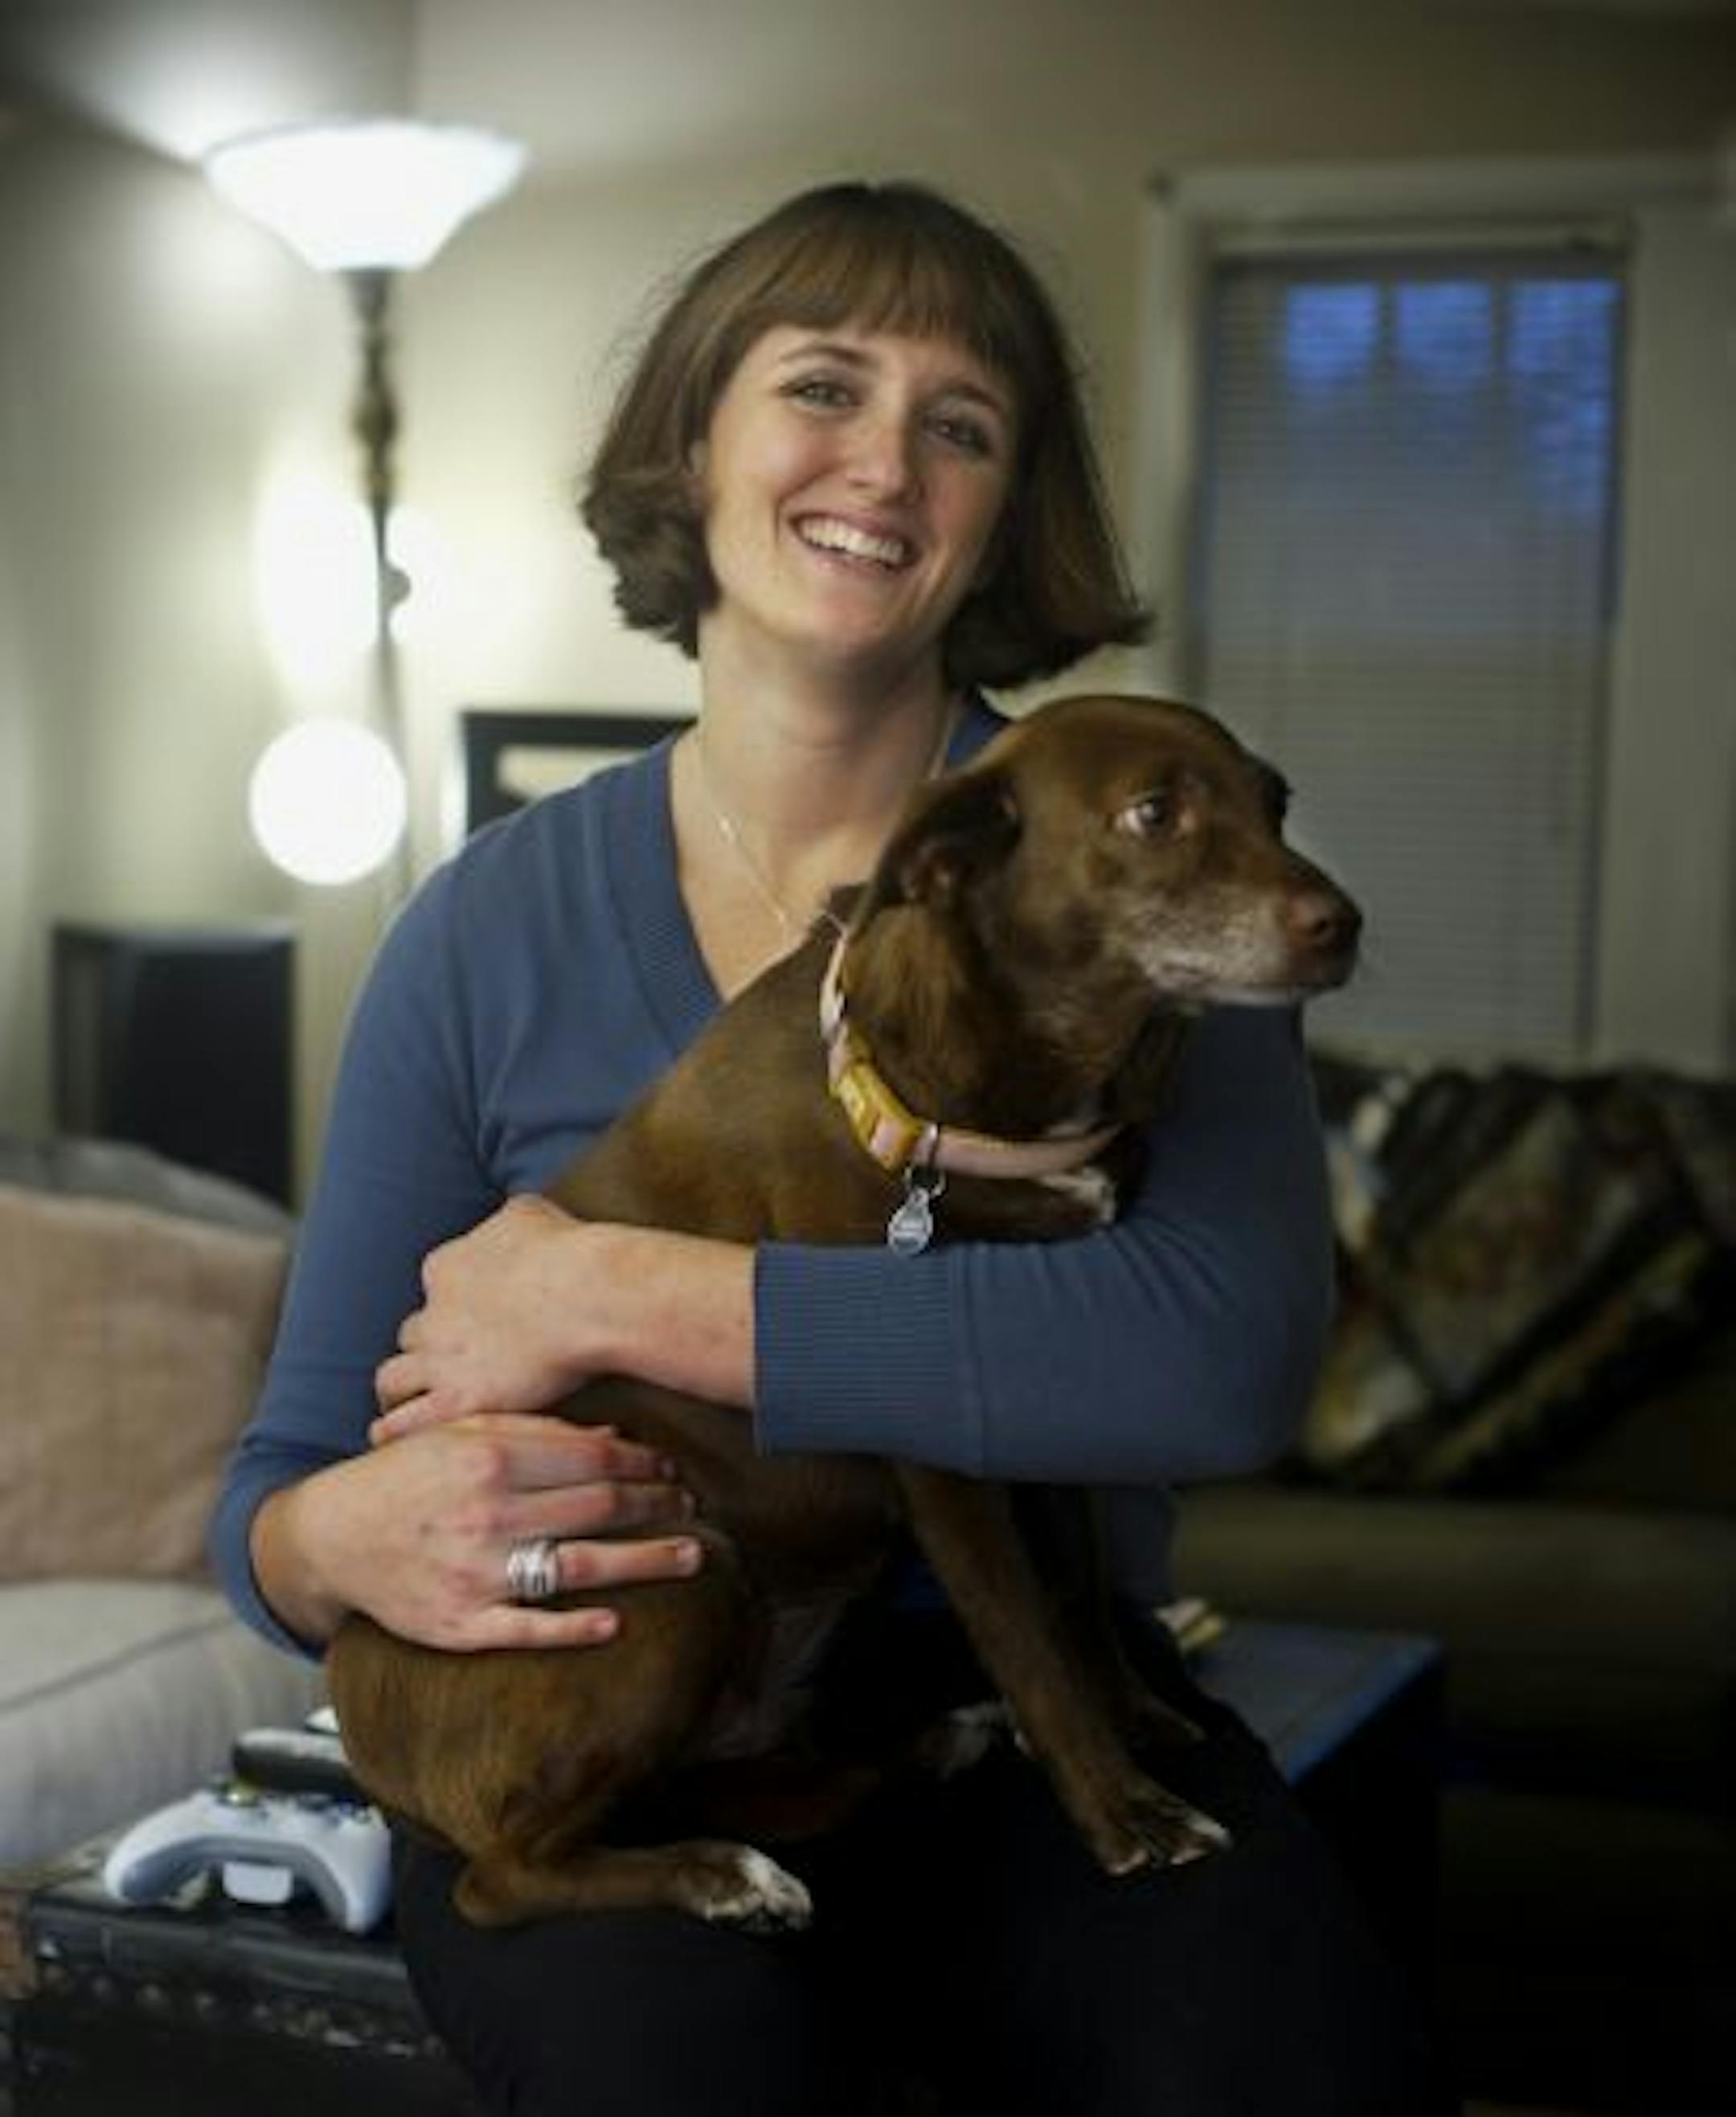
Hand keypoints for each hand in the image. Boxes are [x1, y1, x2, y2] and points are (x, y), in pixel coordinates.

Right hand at [262, 1413, 701, 1652]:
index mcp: (491, 1457)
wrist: (330, 1536)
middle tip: (694, 1508)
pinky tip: (614, 1623)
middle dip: (657, 1507)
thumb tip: (612, 1437)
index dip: (643, 1464)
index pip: (592, 1459)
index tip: (672, 1469)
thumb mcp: (461, 1433)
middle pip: (598, 1509)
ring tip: (691, 1558)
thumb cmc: (405, 1476)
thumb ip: (534, 1430)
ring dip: (645, 1562)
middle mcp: (488, 1514)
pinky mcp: (460, 1624)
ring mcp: (476, 1572)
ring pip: (580, 1567)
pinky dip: (573, 1628)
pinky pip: (527, 1628)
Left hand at [374, 1195, 601, 1431]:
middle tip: (451, 1366)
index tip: (473, 1319)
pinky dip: (397, 1431)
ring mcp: (441, 1359)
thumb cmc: (571, 1252)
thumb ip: (509, 1219)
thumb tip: (516, 1220)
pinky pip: (403, 1424)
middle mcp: (433, 1313)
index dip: (452, 1306)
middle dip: (430, 1348)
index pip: (435, 1288)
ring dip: (401, 1392)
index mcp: (446, 1266)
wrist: (587, 1294)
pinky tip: (400, 1439)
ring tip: (408, 1408)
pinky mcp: (458, 1400)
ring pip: (393, 1379)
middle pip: (414, 1334)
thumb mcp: (533, 1212)